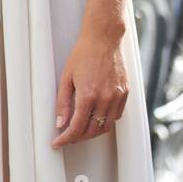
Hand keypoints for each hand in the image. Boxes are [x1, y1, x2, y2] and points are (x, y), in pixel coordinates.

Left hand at [50, 31, 129, 148]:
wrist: (104, 39)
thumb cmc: (83, 54)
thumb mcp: (66, 77)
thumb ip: (63, 102)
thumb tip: (60, 123)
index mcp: (88, 95)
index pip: (76, 127)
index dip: (65, 139)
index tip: (57, 143)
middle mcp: (105, 99)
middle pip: (92, 131)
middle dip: (78, 138)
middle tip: (67, 137)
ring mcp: (117, 97)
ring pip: (106, 127)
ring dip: (92, 133)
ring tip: (80, 131)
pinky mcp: (125, 94)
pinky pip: (116, 116)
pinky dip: (105, 122)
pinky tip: (96, 118)